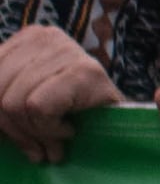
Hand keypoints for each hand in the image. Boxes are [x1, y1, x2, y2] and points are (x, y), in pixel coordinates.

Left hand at [0, 27, 121, 164]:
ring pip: (14, 103)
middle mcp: (46, 36)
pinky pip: (38, 108)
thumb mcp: (21, 98)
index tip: (9, 136)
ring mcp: (68, 50)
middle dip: (12, 129)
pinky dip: (49, 130)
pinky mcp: (85, 71)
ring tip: (55, 139)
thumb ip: (1, 99)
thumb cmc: (69, 113)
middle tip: (35, 147)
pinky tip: (68, 131)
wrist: (124, 122)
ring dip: (34, 133)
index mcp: (26, 38)